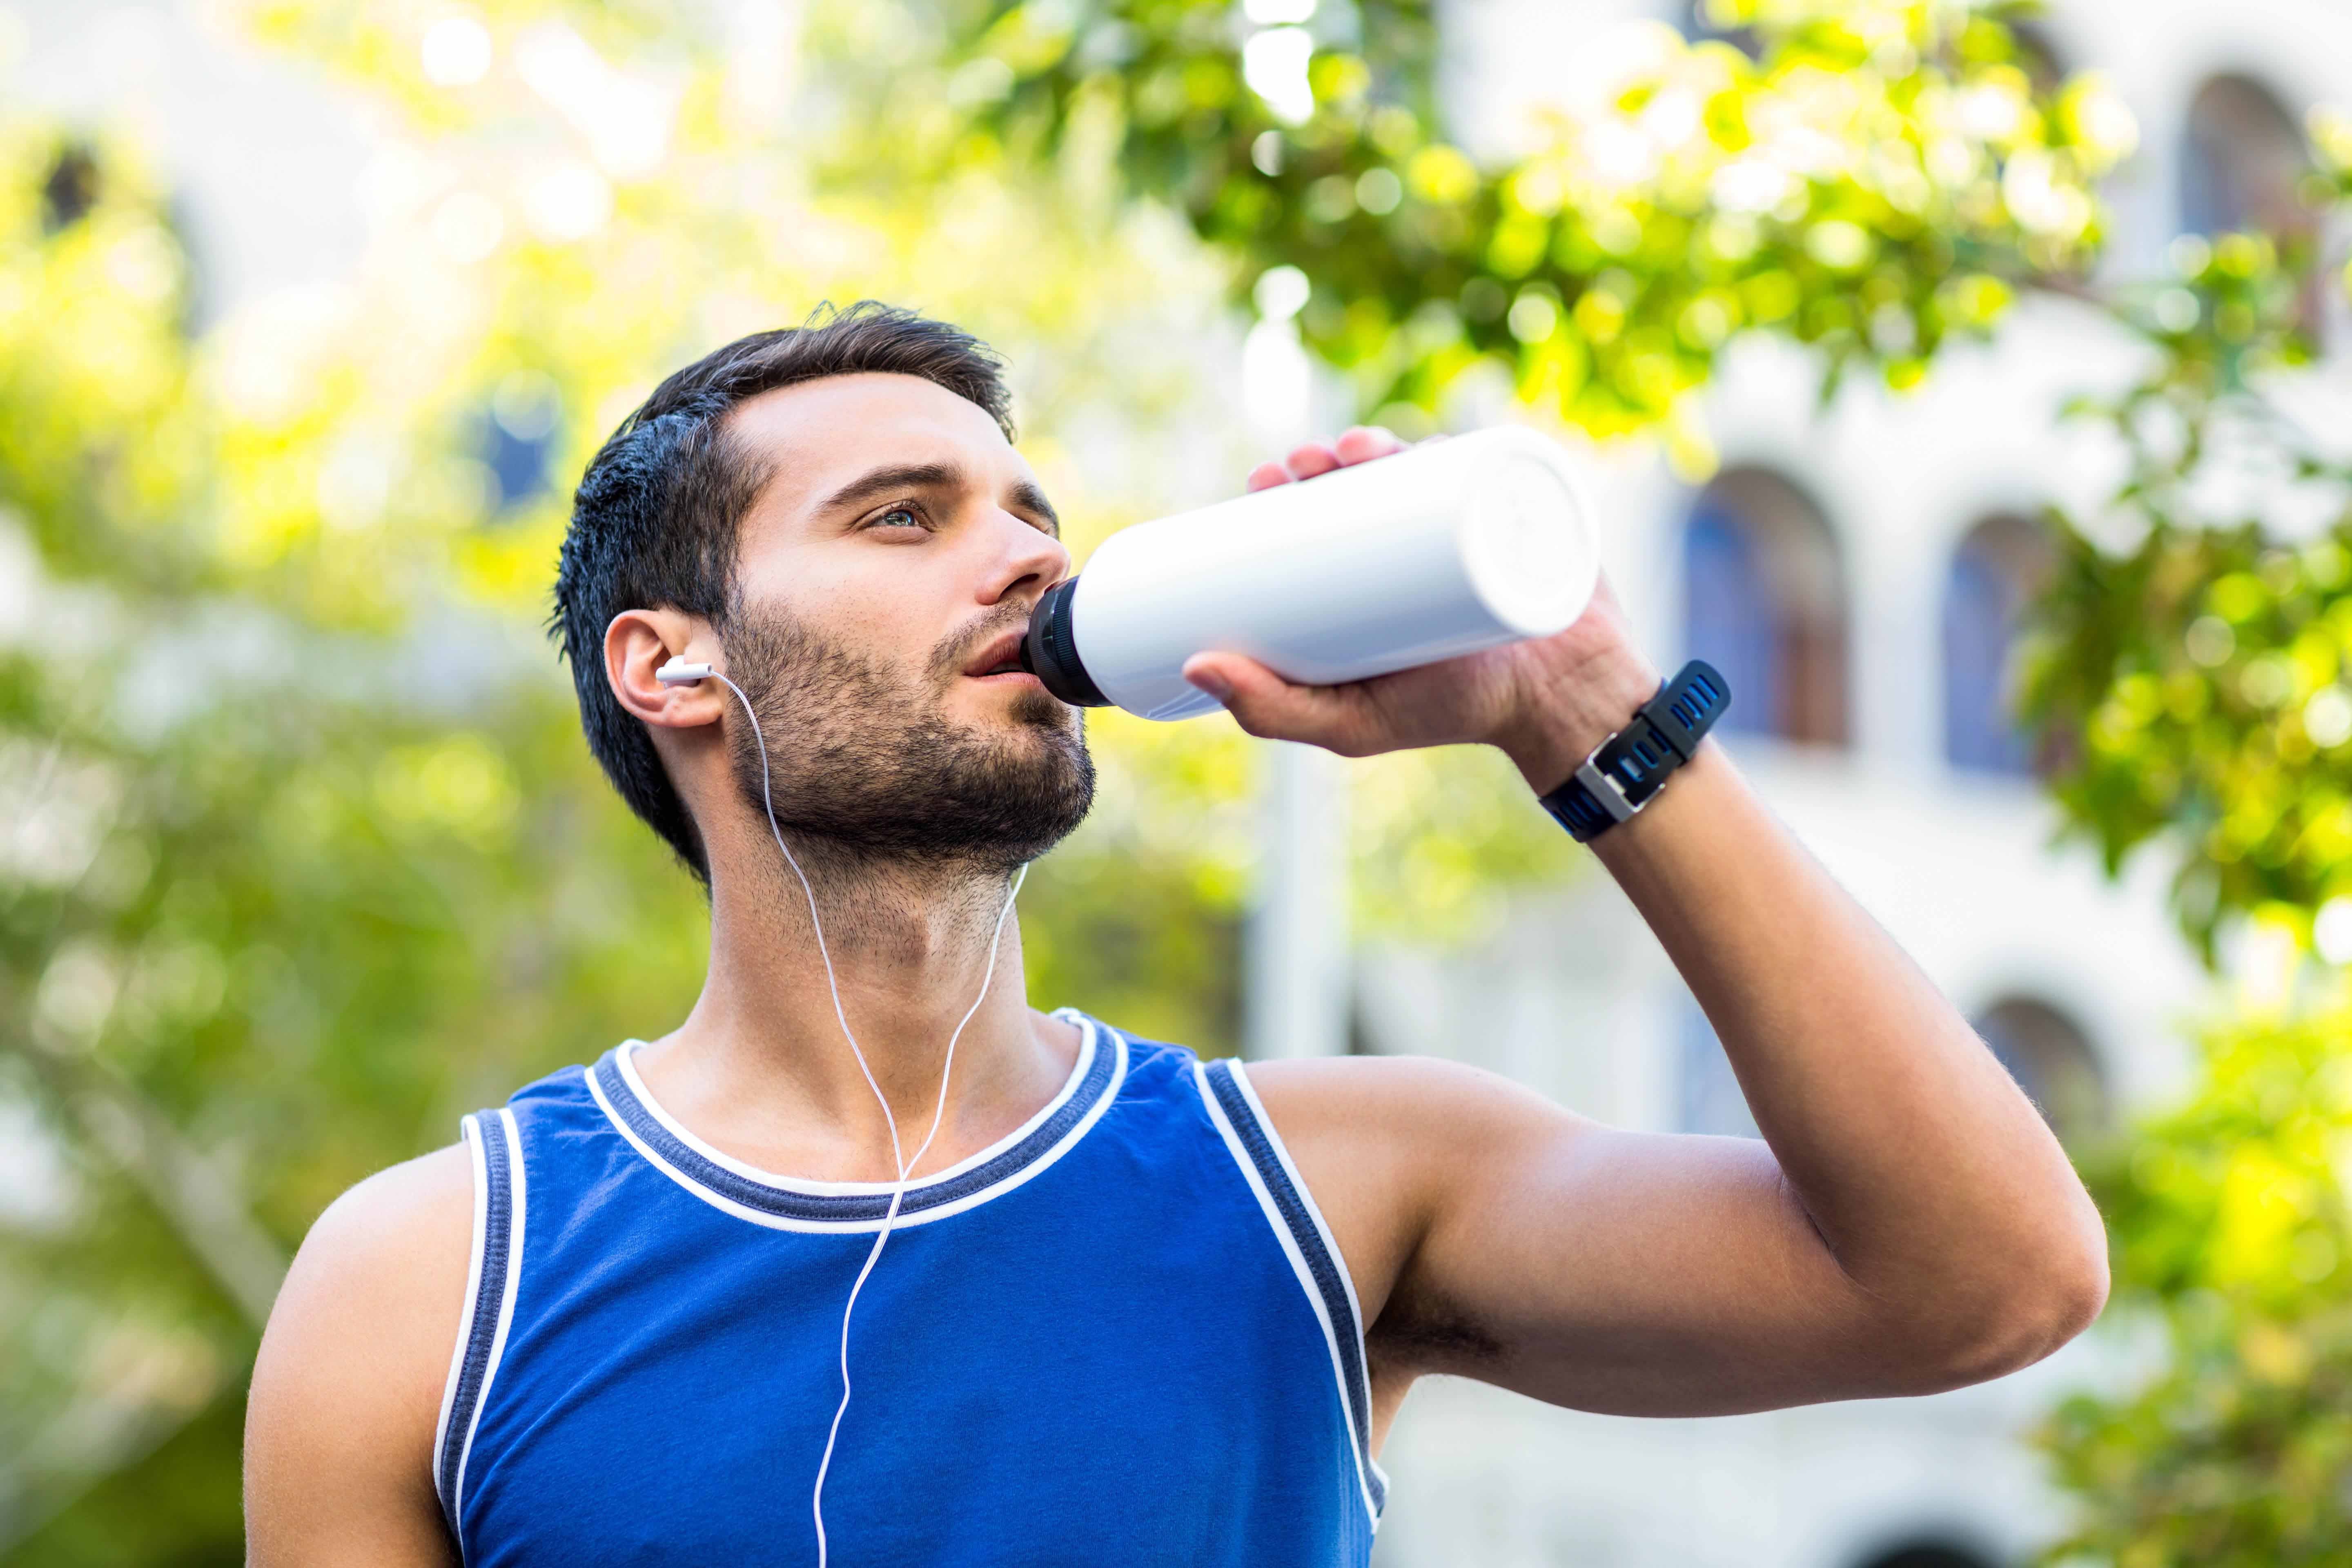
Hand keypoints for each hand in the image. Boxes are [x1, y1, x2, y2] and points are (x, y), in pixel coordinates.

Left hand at [1181, 425, 1661, 792]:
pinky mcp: (1512, 511)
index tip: (1258, 484)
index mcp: (1369, 579)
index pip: (1313, 521)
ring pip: (1408, 466)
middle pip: (1355, 485)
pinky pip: (1478, 464)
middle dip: (1322, 460)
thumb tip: (1195, 663)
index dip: (1280, 494)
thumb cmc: (1454, 714)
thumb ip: (1272, 709)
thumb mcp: (1351, 724)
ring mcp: (1464, 521)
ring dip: (1372, 442)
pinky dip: (1446, 442)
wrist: (1564, 701)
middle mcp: (1411, 542)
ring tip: (1352, 450)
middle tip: (1303, 464)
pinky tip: (1416, 437)